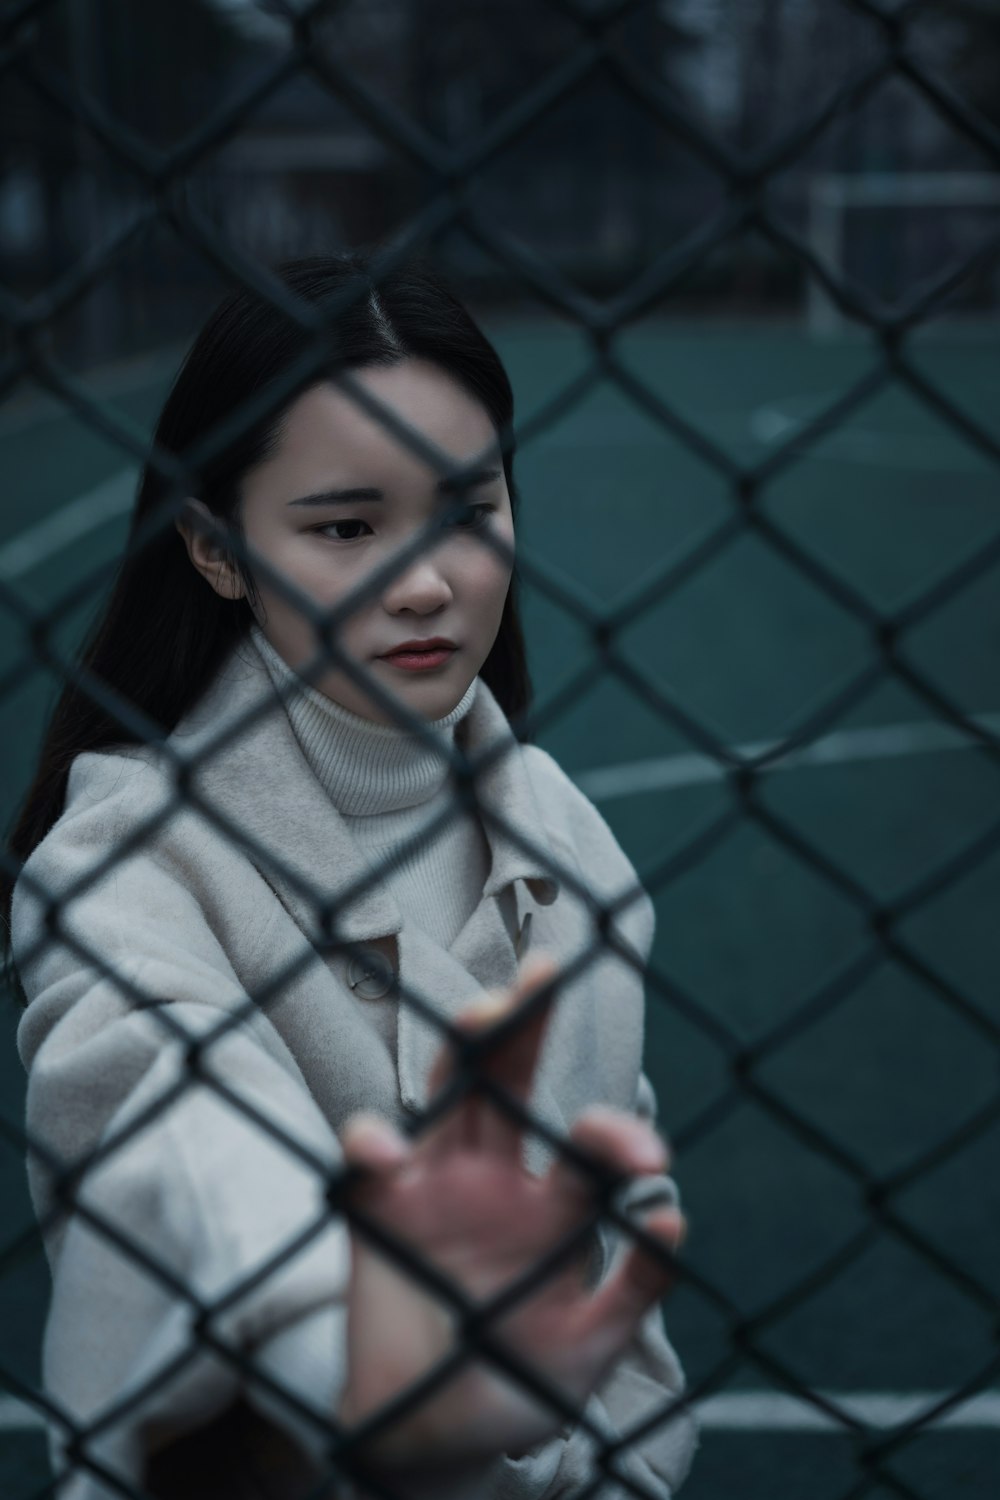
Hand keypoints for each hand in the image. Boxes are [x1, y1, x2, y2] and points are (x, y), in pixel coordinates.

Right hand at [337, 952, 684, 1470]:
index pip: (585, 1144)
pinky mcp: (374, 1212)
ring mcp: (431, 1187)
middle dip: (526, 1023)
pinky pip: (364, 1163)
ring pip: (445, 1093)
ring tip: (484, 1010)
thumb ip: (634, 1293)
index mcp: (553, 1206)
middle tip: (546, 971)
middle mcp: (493, 1177)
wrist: (434, 1446)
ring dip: (462, 1049)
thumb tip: (677, 1218)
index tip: (647, 1160)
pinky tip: (384, 1152)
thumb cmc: (521, 1385)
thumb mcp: (588, 1350)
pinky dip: (369, 1147)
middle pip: (508, 1080)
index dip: (614, 1137)